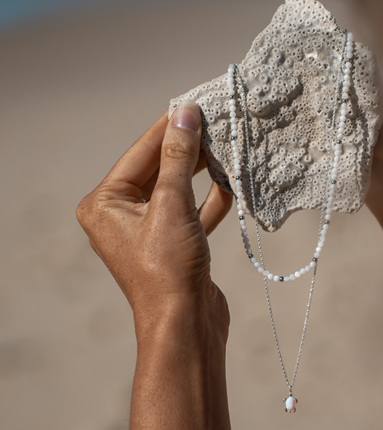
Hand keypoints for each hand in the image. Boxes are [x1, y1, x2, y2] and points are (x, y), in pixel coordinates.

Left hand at [76, 101, 233, 342]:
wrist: (186, 326)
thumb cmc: (169, 269)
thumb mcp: (171, 206)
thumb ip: (178, 158)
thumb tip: (184, 114)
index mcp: (105, 204)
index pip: (140, 153)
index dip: (168, 128)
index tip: (193, 104)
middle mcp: (121, 216)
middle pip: (158, 170)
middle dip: (188, 149)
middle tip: (214, 123)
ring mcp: (148, 231)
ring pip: (177, 191)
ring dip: (202, 173)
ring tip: (224, 148)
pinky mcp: (173, 244)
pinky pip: (190, 213)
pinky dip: (209, 201)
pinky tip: (230, 185)